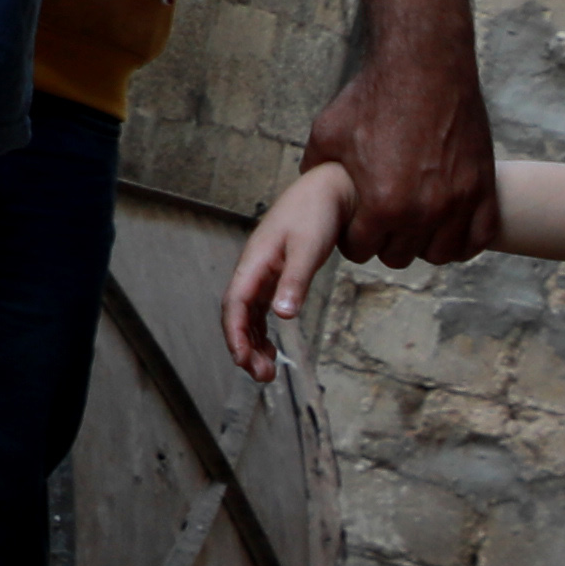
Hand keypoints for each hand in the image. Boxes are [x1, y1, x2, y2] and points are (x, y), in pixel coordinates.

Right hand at [223, 164, 354, 378]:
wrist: (330, 189)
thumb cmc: (317, 213)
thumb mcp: (309, 248)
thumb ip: (295, 281)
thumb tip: (282, 316)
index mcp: (255, 261)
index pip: (234, 304)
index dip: (234, 334)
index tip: (242, 361)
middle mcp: (254, 269)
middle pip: (238, 314)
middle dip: (244, 346)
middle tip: (262, 376)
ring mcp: (263, 272)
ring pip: (248, 315)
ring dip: (254, 343)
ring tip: (267, 372)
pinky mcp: (277, 274)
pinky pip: (261, 308)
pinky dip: (263, 330)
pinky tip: (273, 348)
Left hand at [307, 31, 494, 263]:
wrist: (424, 65)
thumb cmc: (375, 97)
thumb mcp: (328, 134)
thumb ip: (316, 171)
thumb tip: (308, 191)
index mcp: (382, 204)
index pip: (360, 250)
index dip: (353, 236)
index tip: (356, 221)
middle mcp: (423, 211)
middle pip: (398, 256)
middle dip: (385, 240)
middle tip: (383, 218)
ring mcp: (458, 202)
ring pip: (438, 254)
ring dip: (422, 243)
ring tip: (414, 222)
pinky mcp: (483, 188)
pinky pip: (476, 239)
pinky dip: (461, 239)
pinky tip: (447, 225)